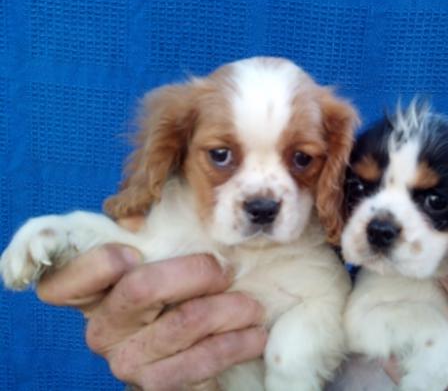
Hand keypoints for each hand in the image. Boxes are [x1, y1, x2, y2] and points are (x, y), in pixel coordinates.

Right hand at [36, 245, 266, 389]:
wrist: (192, 359)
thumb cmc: (179, 297)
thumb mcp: (164, 264)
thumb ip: (156, 239)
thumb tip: (160, 204)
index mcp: (93, 294)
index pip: (62, 282)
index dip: (96, 263)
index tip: (132, 252)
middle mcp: (102, 329)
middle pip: (142, 287)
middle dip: (197, 272)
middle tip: (228, 271)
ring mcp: (127, 360)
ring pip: (185, 321)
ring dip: (231, 309)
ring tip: (253, 306)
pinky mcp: (155, 385)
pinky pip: (203, 358)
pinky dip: (237, 342)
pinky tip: (254, 334)